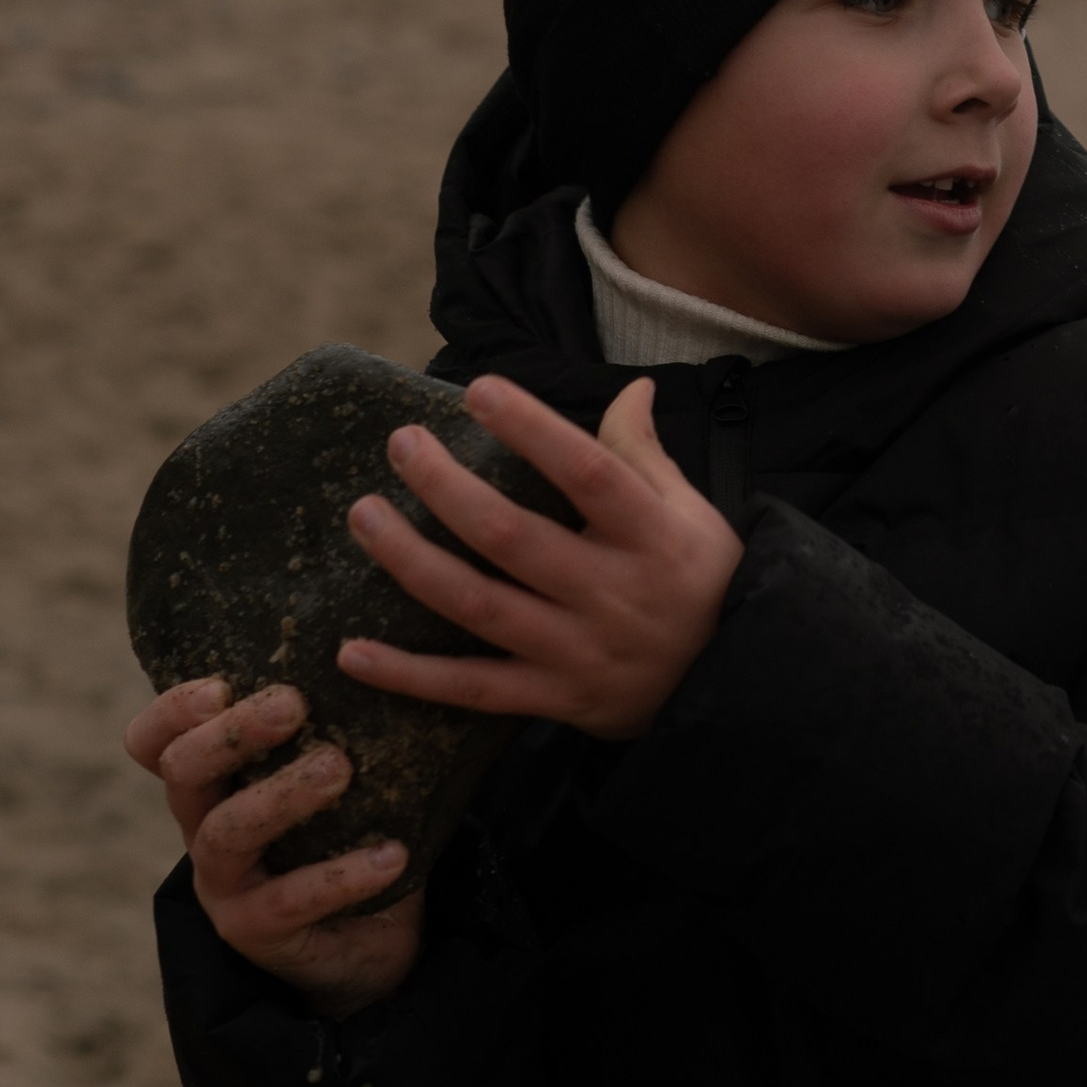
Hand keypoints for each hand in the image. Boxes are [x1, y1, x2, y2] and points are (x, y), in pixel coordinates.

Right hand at [125, 677, 419, 1017]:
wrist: (364, 942)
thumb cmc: (345, 839)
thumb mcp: (331, 779)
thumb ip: (336, 728)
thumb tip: (388, 654)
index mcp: (212, 787)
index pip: (155, 743)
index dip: (173, 711)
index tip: (221, 684)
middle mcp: (203, 831)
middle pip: (183, 775)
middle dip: (232, 735)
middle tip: (293, 704)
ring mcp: (224, 886)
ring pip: (226, 833)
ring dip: (281, 795)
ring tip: (339, 768)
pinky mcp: (255, 932)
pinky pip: (289, 901)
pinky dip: (341, 875)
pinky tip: (391, 854)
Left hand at [338, 372, 742, 743]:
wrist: (734, 687)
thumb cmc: (705, 584)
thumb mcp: (693, 514)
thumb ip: (647, 455)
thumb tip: (633, 388)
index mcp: (650, 536)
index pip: (588, 472)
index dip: (532, 429)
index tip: (479, 389)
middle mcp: (611, 593)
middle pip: (512, 537)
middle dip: (447, 487)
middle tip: (401, 444)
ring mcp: (578, 651)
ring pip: (479, 606)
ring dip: (411, 561)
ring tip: (365, 515)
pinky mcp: (554, 698)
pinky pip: (472, 689)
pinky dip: (410, 675)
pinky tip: (352, 651)